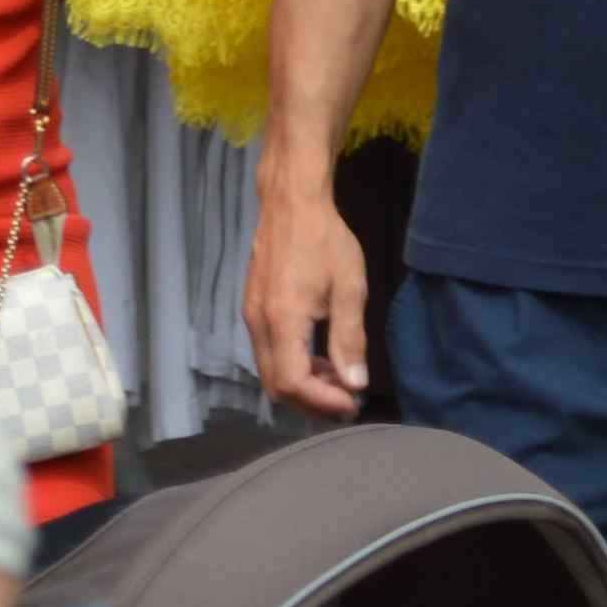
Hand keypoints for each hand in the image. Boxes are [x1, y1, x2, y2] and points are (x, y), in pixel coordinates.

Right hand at [246, 191, 373, 418]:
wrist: (291, 204)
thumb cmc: (325, 241)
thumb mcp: (350, 288)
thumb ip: (350, 339)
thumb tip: (354, 383)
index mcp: (283, 319)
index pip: (293, 382)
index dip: (322, 402)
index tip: (353, 402)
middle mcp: (258, 323)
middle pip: (275, 385)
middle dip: (312, 402)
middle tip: (347, 400)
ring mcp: (251, 316)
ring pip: (269, 372)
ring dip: (303, 386)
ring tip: (338, 379)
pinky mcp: (252, 309)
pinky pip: (267, 353)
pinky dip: (292, 366)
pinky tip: (319, 356)